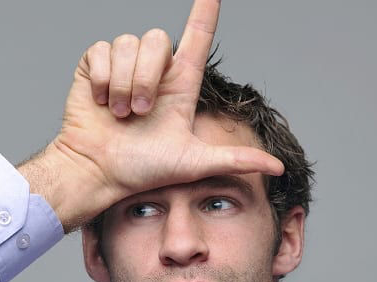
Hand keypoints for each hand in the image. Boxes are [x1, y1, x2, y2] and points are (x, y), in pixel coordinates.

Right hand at [22, 0, 283, 231]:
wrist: (98, 171)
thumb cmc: (142, 170)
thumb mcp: (194, 163)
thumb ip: (235, 159)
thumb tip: (279, 166)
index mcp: (180, 85)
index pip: (198, 38)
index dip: (205, 11)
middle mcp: (154, 72)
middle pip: (159, 39)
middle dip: (148, 77)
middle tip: (139, 113)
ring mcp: (124, 67)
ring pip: (129, 44)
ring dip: (124, 83)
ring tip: (120, 112)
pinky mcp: (96, 67)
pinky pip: (102, 50)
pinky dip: (103, 79)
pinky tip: (101, 101)